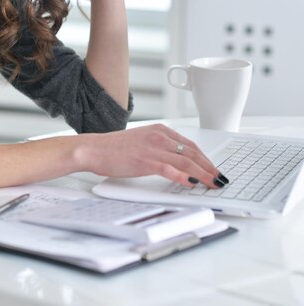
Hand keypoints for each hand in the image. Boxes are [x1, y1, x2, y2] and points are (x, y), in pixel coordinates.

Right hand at [80, 124, 226, 188]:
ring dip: (203, 174)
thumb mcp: (142, 141)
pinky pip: (170, 170)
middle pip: (192, 153)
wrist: (95, 149)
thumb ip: (159, 148)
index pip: (190, 145)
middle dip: (210, 167)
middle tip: (220, 179)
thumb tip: (176, 162)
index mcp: (160, 131)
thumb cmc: (115, 148)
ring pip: (186, 162)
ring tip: (213, 184)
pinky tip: (192, 184)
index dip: (205, 158)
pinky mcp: (145, 161)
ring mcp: (153, 148)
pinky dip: (183, 177)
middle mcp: (160, 137)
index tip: (213, 168)